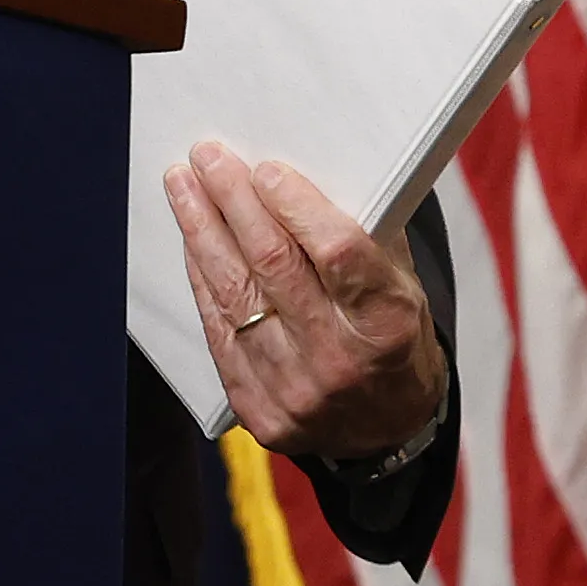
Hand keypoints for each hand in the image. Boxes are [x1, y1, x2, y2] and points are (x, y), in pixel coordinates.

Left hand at [164, 141, 446, 460]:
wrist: (387, 429)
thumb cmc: (393, 337)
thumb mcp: (404, 285)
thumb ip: (364, 234)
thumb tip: (304, 172)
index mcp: (388, 323)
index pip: (337, 252)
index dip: (297, 205)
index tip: (265, 168)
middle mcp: (341, 360)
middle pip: (274, 265)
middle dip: (234, 201)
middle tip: (208, 156)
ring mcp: (296, 391)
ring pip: (236, 296)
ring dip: (202, 231)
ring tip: (182, 185)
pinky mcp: (260, 411)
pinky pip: (219, 333)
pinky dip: (202, 280)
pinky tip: (192, 241)